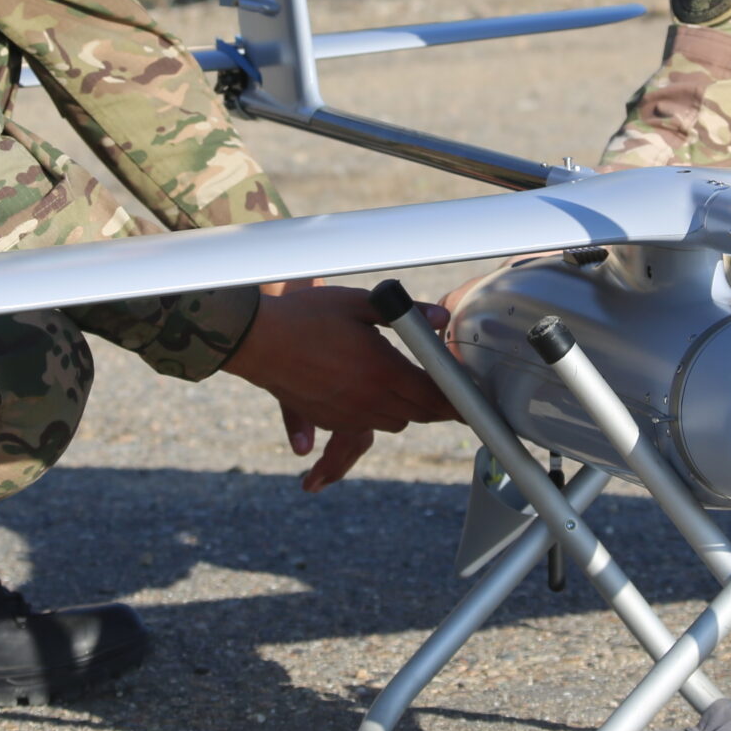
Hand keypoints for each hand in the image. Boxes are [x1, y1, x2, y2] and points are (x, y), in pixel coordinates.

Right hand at [223, 283, 456, 492]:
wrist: (259, 342)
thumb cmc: (307, 317)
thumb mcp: (360, 304)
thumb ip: (406, 313)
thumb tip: (441, 320)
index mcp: (383, 371)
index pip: (434, 395)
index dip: (457, 399)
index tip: (470, 399)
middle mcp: (369, 400)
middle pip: (418, 414)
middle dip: (436, 405)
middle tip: (445, 392)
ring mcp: (348, 414)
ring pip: (393, 423)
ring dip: (406, 409)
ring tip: (407, 388)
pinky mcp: (329, 420)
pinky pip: (364, 425)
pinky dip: (376, 414)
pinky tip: (370, 393)